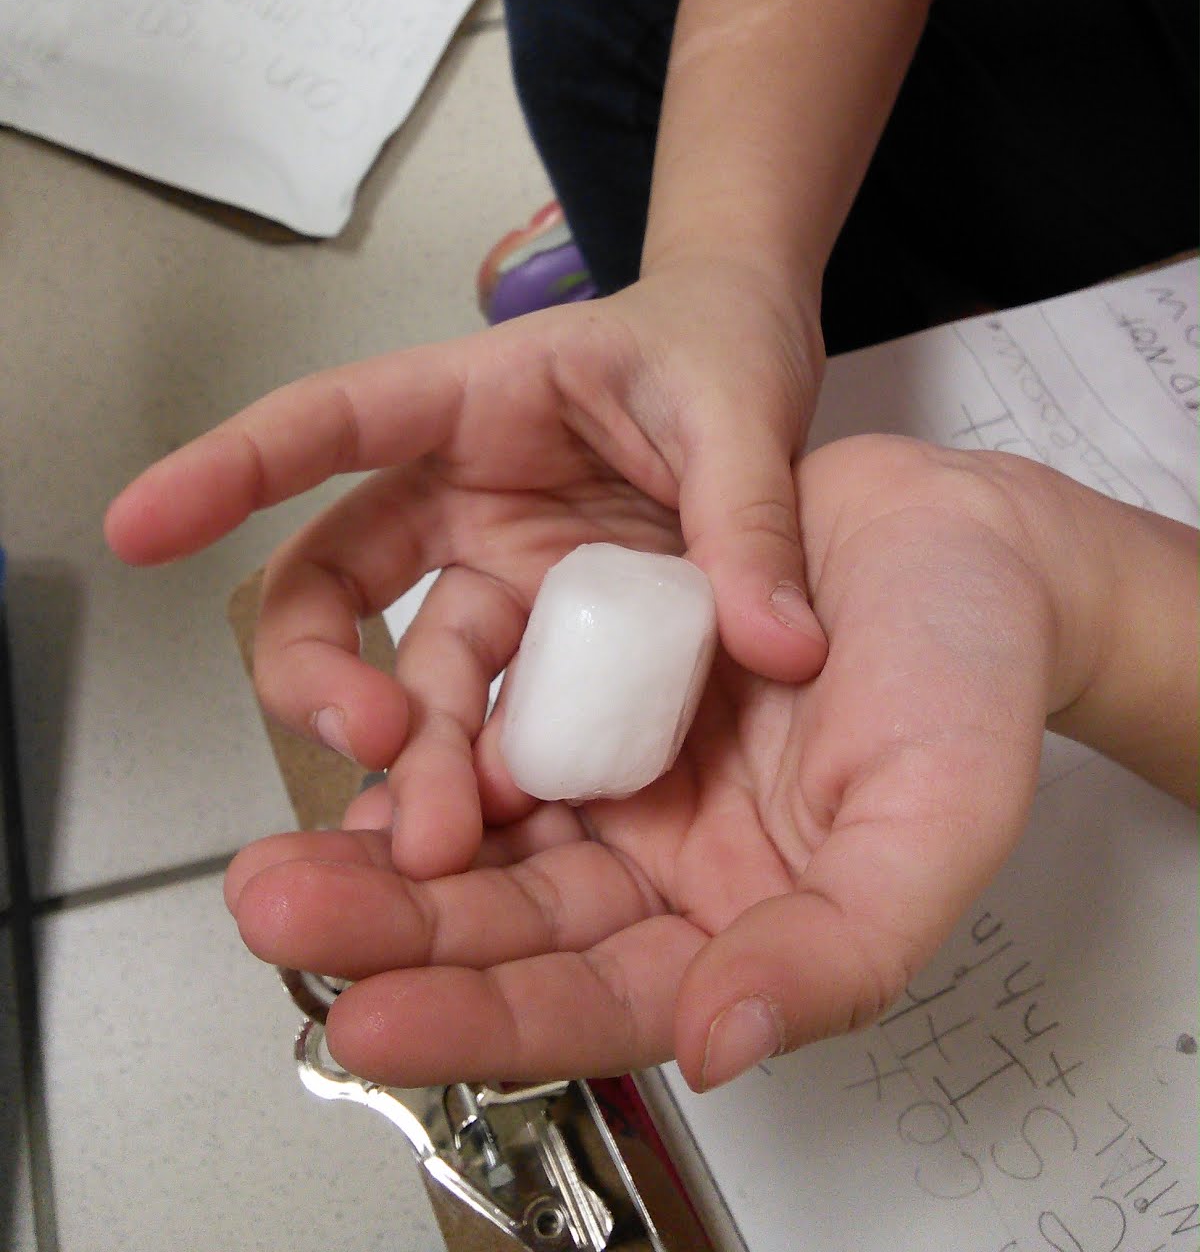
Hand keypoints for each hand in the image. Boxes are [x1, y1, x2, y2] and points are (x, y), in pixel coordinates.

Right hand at [106, 260, 826, 875]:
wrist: (757, 372)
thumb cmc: (719, 350)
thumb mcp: (739, 408)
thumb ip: (750, 515)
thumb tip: (776, 646)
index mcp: (473, 404)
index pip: (330, 424)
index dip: (231, 468)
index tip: (142, 523)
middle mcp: (462, 500)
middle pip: (336, 583)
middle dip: (320, 668)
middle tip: (365, 738)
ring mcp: (502, 580)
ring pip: (414, 673)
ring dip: (410, 752)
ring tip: (434, 835)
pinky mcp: (551, 644)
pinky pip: (500, 714)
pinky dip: (489, 773)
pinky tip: (497, 838)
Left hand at [218, 436, 1088, 1091]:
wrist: (960, 538)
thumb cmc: (972, 677)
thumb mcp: (936, 819)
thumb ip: (841, 952)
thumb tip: (720, 1042)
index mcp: (738, 928)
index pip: (592, 1004)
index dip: (482, 1024)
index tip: (373, 1024)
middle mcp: (665, 862)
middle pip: (506, 923)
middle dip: (389, 926)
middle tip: (275, 912)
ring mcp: (628, 768)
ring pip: (484, 829)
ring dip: (382, 841)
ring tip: (279, 851)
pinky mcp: (601, 680)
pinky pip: (498, 714)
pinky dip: (432, 734)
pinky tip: (366, 738)